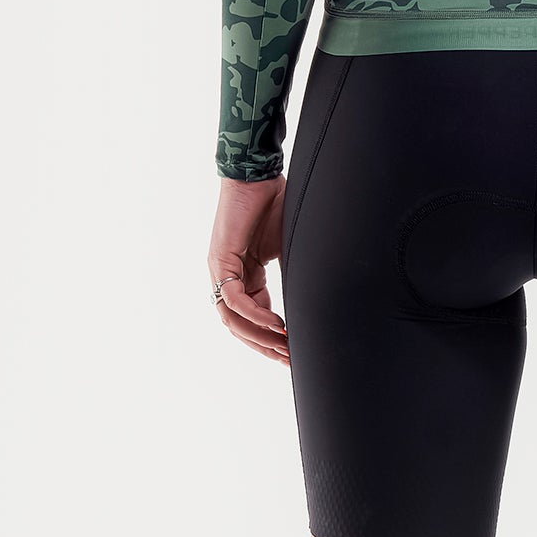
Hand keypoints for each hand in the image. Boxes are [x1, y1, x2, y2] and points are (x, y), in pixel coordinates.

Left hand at [209, 176, 287, 363]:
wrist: (259, 175)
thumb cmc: (274, 204)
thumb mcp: (288, 248)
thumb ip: (294, 275)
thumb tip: (316, 297)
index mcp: (244, 275)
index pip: (253, 318)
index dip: (272, 338)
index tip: (293, 352)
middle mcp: (228, 276)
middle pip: (240, 325)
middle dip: (265, 346)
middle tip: (289, 361)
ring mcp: (220, 270)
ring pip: (234, 318)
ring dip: (259, 336)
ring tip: (284, 348)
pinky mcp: (220, 261)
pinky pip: (236, 298)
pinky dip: (255, 314)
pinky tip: (276, 324)